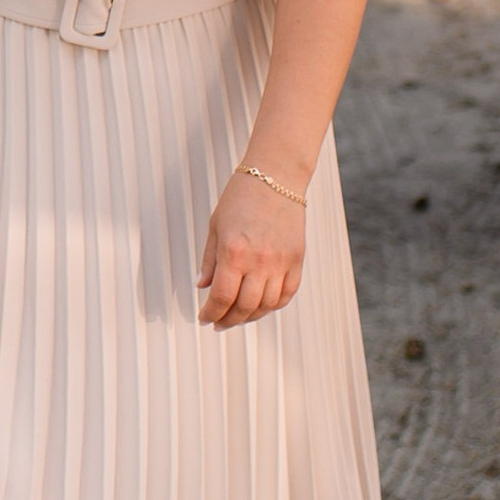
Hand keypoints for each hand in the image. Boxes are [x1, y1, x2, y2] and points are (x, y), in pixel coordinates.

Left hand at [198, 163, 305, 328]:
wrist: (275, 176)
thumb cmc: (242, 196)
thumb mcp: (215, 226)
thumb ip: (209, 260)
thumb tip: (202, 286)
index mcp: (234, 252)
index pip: (222, 298)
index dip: (211, 313)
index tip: (204, 318)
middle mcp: (259, 261)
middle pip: (244, 307)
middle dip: (228, 320)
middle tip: (219, 323)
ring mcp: (281, 262)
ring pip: (267, 305)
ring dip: (250, 317)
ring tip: (238, 316)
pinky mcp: (297, 260)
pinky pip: (287, 294)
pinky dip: (274, 306)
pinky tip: (262, 306)